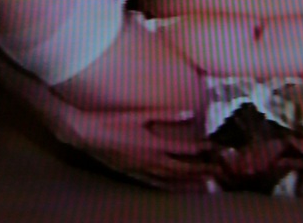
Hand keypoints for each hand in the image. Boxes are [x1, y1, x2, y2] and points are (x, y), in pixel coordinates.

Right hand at [52, 108, 221, 191]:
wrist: (85, 134)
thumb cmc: (111, 120)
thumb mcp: (140, 114)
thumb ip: (166, 114)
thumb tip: (190, 113)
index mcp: (153, 144)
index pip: (184, 148)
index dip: (201, 148)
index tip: (215, 147)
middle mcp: (149, 160)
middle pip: (181, 169)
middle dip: (200, 170)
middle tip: (217, 171)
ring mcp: (140, 169)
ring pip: (170, 180)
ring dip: (188, 183)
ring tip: (205, 186)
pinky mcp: (132, 173)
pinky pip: (154, 183)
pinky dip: (169, 187)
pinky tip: (176, 189)